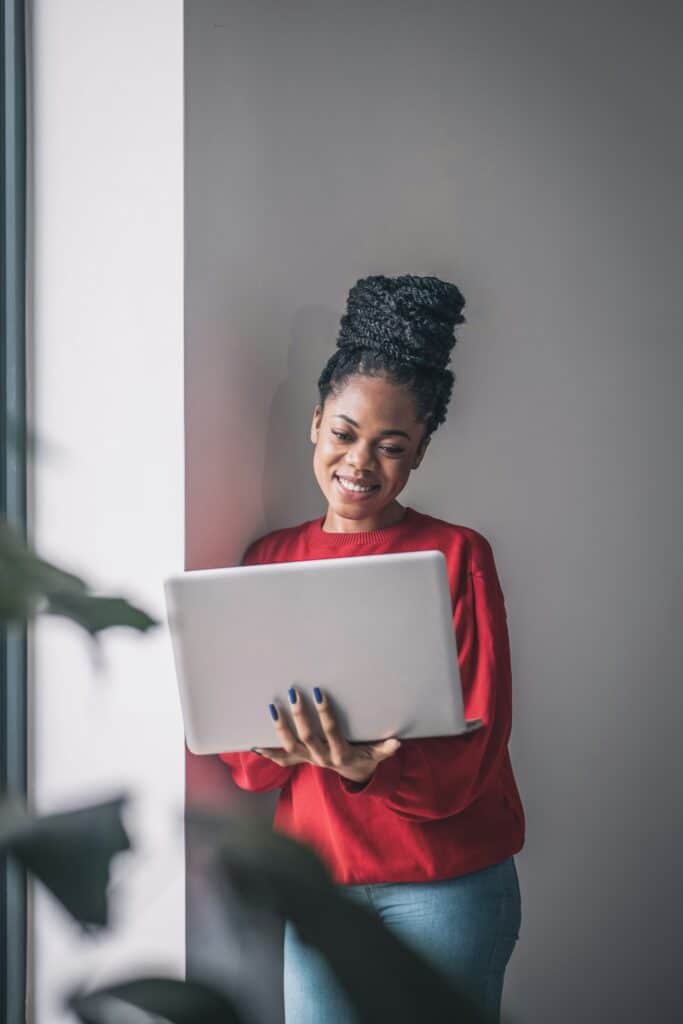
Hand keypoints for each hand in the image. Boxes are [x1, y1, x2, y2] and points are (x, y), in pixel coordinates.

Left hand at [252, 687, 400, 784]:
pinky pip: (281, 758)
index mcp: (339, 753)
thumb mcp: (376, 754)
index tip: (320, 694)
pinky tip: (253, 744)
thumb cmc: (364, 757)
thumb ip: (384, 749)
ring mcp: (308, 759)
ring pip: (290, 745)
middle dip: (299, 715)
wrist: (352, 774)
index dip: (325, 714)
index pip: (331, 731)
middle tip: (294, 693)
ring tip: (272, 708)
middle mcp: (321, 758)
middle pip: (307, 737)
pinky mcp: (299, 759)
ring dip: (280, 727)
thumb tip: (397, 742)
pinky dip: (268, 752)